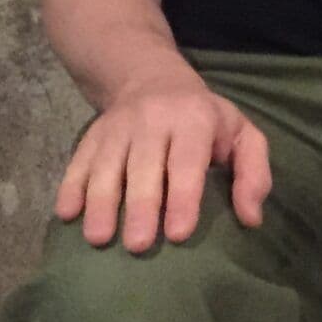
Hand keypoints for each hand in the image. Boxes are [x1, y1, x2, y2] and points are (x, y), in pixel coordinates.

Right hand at [55, 71, 272, 251]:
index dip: (183, 196)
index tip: (178, 233)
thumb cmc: (203, 118)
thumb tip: (251, 218)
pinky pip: (78, 160)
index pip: (187, 160)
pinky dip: (71, 186)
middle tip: (138, 245)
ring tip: (98, 238)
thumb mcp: (240, 133)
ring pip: (106, 165)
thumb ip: (254, 172)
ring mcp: (118, 127)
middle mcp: (152, 119)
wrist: (150, 77)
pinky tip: (67, 213)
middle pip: (143, 166)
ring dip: (100, 202)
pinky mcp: (92, 135)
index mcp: (193, 119)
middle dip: (140, 206)